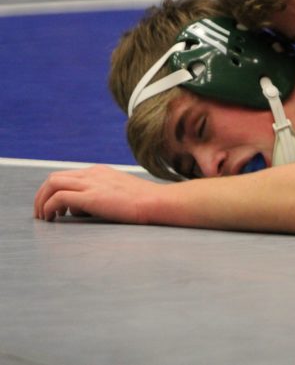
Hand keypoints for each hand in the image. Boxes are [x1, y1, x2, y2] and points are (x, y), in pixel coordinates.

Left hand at [34, 165, 158, 223]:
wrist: (156, 202)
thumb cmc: (143, 202)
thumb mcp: (119, 192)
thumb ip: (102, 194)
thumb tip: (85, 209)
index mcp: (99, 172)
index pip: (67, 176)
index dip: (54, 191)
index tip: (53, 207)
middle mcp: (92, 174)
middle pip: (54, 178)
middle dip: (42, 195)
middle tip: (42, 213)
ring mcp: (91, 184)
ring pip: (52, 184)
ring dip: (42, 201)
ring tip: (44, 217)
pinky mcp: (91, 197)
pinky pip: (59, 198)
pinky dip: (50, 207)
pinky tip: (53, 218)